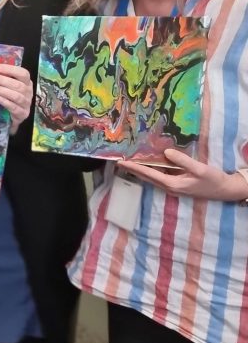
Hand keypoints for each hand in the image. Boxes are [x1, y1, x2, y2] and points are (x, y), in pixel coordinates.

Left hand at [0, 63, 32, 134]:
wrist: (16, 116)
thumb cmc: (11, 96)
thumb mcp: (10, 86)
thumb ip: (4, 78)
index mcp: (27, 82)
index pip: (23, 73)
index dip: (11, 69)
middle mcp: (29, 92)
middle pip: (18, 85)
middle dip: (2, 79)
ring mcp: (26, 104)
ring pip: (16, 96)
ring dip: (2, 90)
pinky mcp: (22, 114)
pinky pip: (13, 107)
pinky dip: (3, 101)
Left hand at [118, 149, 247, 201]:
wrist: (224, 190)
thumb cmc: (212, 180)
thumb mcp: (199, 169)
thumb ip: (182, 161)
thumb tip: (166, 152)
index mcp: (172, 184)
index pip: (148, 174)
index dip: (133, 167)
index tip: (120, 161)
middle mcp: (168, 187)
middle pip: (145, 176)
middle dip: (131, 168)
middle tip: (117, 159)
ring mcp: (171, 186)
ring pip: (150, 176)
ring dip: (138, 169)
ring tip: (126, 160)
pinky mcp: (175, 183)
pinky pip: (158, 175)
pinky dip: (149, 169)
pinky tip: (144, 162)